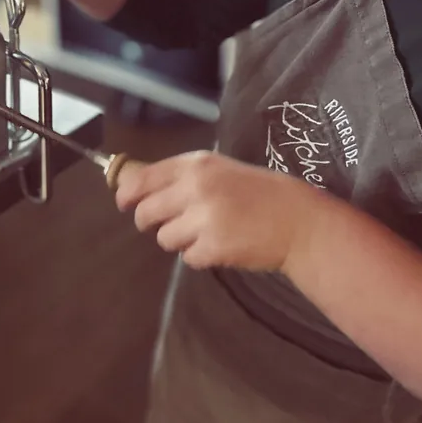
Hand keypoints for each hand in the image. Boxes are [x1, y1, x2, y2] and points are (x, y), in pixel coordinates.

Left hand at [114, 150, 321, 271]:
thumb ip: (185, 177)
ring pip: (164, 238)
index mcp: (197, 165)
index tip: (122, 202)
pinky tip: (220, 245)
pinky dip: (200, 256)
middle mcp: (196, 188)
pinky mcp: (214, 246)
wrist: (298, 221)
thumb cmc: (260, 194)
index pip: (143, 178)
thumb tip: (142, 189)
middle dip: (148, 222)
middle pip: (145, 212)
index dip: (126, 193)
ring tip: (205, 233)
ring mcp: (204, 218)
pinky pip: (188, 257)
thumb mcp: (221, 171)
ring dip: (179, 240)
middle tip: (163, 225)